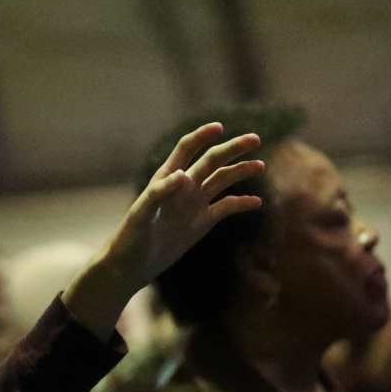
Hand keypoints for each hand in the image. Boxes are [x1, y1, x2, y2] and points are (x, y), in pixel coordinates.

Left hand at [64, 123, 263, 337]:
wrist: (132, 264)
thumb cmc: (130, 237)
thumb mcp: (142, 214)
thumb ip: (159, 193)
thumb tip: (183, 175)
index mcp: (166, 178)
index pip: (186, 149)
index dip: (202, 136)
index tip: (219, 127)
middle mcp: (183, 187)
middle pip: (211, 160)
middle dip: (232, 148)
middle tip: (256, 138)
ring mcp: (193, 203)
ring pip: (222, 180)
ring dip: (240, 171)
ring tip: (260, 165)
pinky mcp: (201, 222)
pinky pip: (225, 208)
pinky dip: (241, 203)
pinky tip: (257, 202)